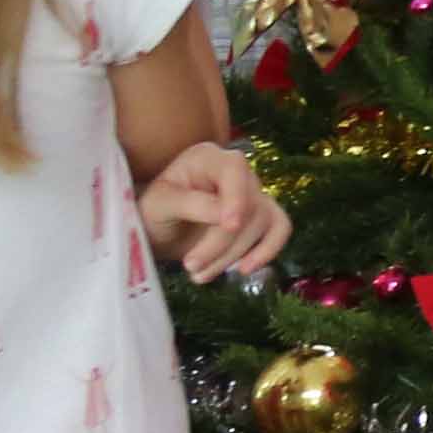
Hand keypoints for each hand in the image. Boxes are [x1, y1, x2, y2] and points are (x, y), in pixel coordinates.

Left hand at [137, 141, 287, 281]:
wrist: (159, 230)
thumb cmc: (154, 211)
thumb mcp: (159, 204)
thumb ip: (191, 204)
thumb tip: (229, 219)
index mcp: (209, 158)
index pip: (234, 169)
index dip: (236, 197)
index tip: (229, 226)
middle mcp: (237, 171)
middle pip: (248, 205)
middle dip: (220, 243)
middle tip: (191, 266)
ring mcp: (253, 193)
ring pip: (261, 223)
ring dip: (231, 255)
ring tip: (199, 274)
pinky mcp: (262, 215)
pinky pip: (279, 229)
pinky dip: (268, 250)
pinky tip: (245, 269)